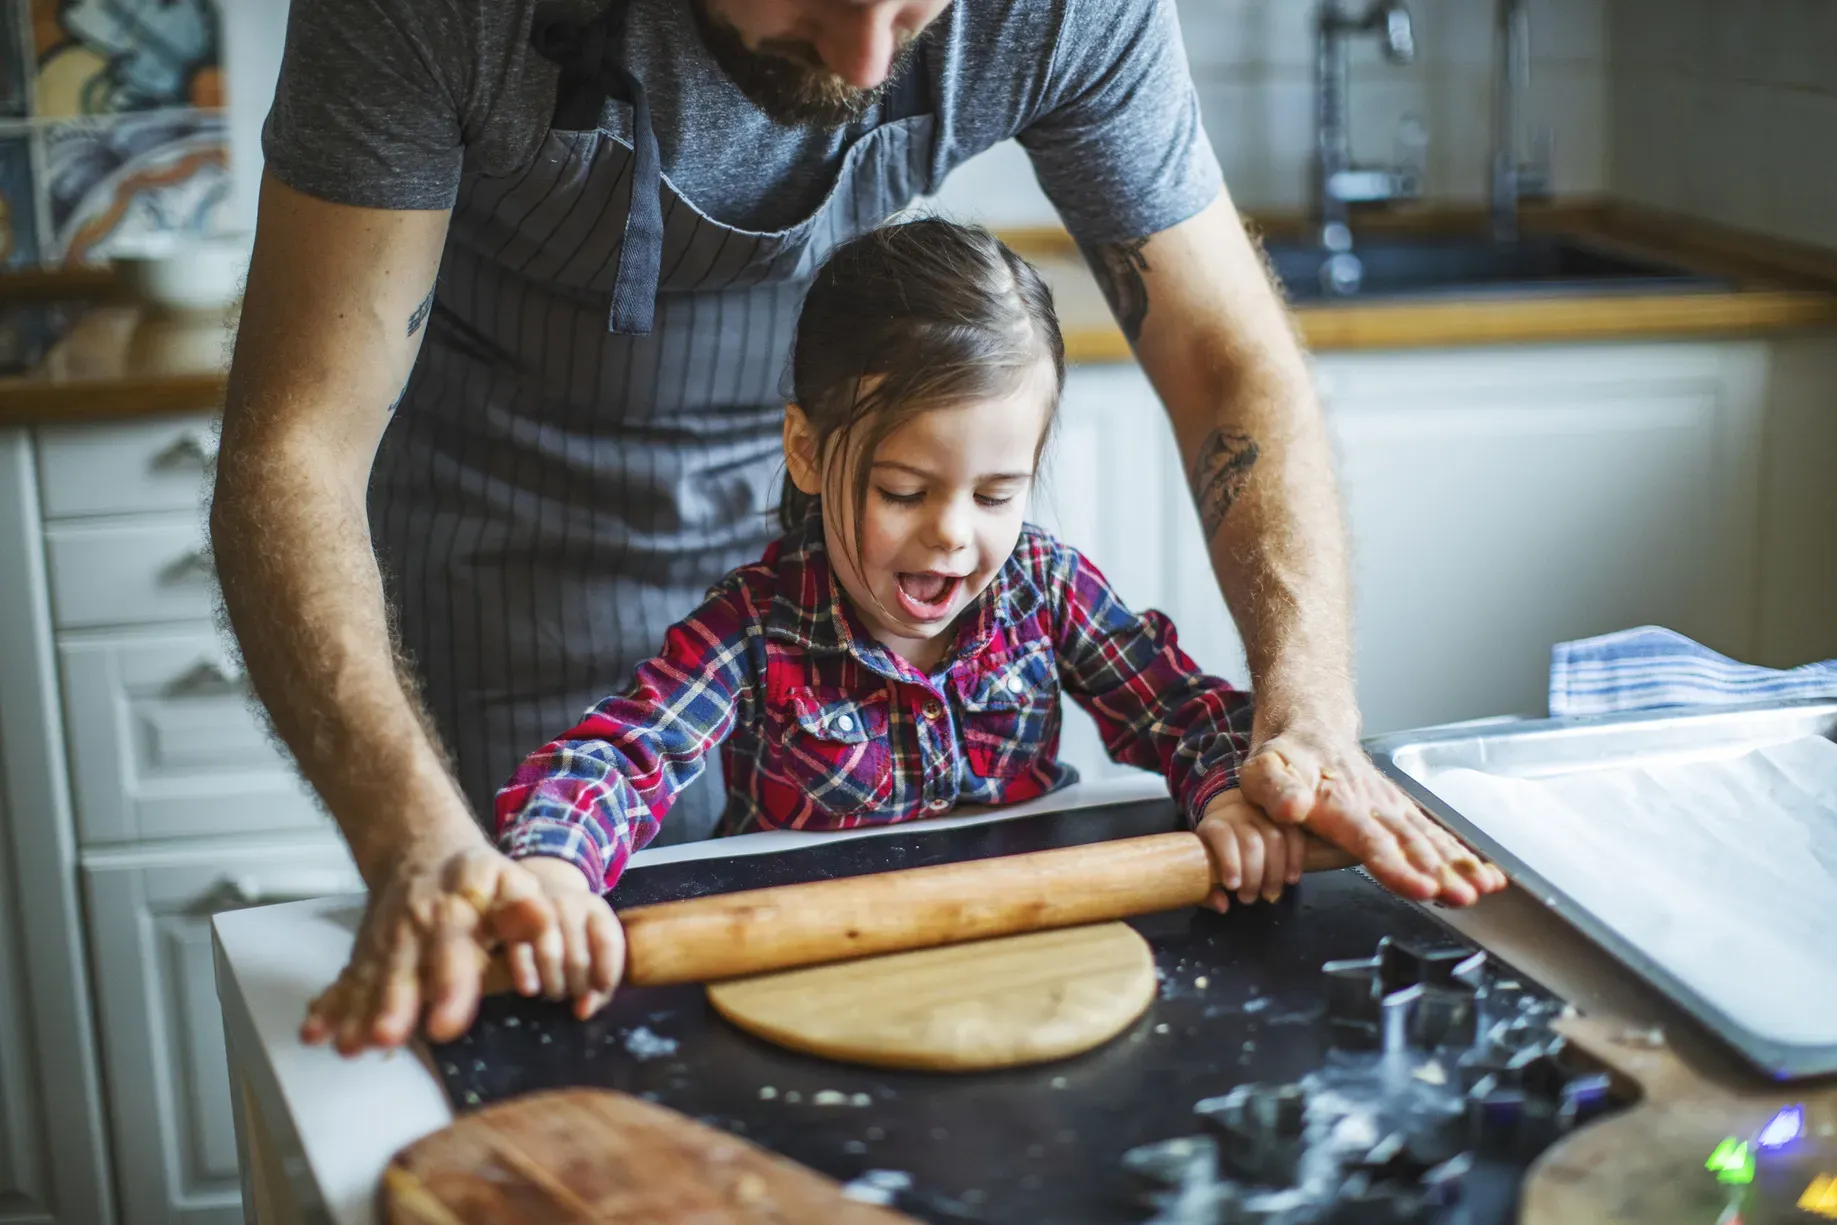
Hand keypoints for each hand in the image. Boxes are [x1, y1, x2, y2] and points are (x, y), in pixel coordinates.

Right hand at [300, 840, 556, 1054]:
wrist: (421, 852)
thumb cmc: (478, 880)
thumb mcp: (511, 882)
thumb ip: (526, 909)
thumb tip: (544, 920)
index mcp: (455, 911)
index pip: (453, 948)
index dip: (450, 986)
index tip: (447, 1024)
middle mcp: (412, 928)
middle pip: (403, 970)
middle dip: (393, 1004)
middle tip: (386, 1037)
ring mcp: (384, 943)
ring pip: (370, 980)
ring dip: (357, 1013)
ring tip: (348, 1046)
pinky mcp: (364, 956)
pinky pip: (344, 981)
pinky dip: (328, 1007)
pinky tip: (314, 1033)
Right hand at [504, 857, 625, 1020]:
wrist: (537, 889)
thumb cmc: (573, 927)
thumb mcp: (593, 941)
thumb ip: (598, 978)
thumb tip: (584, 1012)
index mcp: (597, 910)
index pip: (608, 942)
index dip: (607, 971)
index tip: (601, 990)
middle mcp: (570, 906)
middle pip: (578, 957)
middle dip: (578, 986)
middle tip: (573, 996)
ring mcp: (539, 910)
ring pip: (551, 954)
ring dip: (554, 984)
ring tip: (554, 994)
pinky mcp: (511, 920)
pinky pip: (519, 951)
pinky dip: (526, 973)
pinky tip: (530, 990)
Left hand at [1196, 789, 1305, 909]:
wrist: (1230, 821)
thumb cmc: (1214, 853)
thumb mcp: (1202, 869)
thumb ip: (1207, 890)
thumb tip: (1223, 906)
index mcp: (1214, 824)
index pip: (1222, 836)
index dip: (1229, 861)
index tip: (1233, 887)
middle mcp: (1238, 814)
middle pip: (1251, 842)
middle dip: (1253, 876)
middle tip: (1250, 898)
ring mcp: (1263, 814)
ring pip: (1275, 839)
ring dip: (1275, 872)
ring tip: (1270, 894)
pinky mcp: (1283, 819)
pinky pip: (1294, 834)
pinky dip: (1295, 858)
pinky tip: (1291, 879)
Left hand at [1239, 724, 1506, 905]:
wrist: (1310, 728)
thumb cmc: (1284, 758)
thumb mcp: (1263, 771)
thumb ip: (1276, 790)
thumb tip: (1291, 807)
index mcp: (1339, 803)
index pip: (1371, 840)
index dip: (1397, 866)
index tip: (1422, 887)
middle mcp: (1373, 806)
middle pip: (1411, 844)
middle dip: (1441, 872)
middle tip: (1466, 896)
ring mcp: (1391, 808)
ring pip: (1429, 840)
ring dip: (1459, 865)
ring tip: (1485, 889)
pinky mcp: (1401, 813)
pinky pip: (1435, 835)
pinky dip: (1462, 854)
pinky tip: (1486, 876)